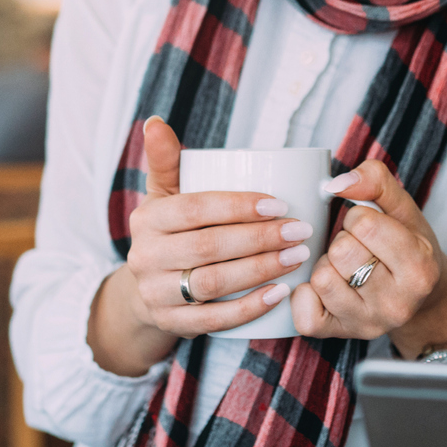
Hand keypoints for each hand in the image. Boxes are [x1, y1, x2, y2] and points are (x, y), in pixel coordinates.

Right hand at [91, 117, 314, 370]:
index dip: (238, 206)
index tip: (280, 204)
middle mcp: (145, 257)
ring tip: (297, 258)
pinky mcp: (172, 324)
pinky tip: (279, 294)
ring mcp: (157, 294)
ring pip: (212, 283)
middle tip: (300, 231)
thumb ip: (166, 160)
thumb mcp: (164, 196)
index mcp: (148, 219)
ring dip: (259, 270)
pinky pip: (213, 320)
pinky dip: (248, 307)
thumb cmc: (170, 233)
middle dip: (259, 239)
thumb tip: (155, 121)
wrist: (147, 290)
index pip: (194, 209)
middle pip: (207, 247)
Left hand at [290, 159, 446, 357]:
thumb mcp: (404, 209)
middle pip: (341, 251)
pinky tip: (327, 288)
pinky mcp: (340, 335)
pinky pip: (304, 311)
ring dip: (328, 264)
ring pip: (322, 277)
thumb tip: (336, 183)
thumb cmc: (408, 248)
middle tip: (361, 250)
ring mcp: (368, 324)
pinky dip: (307, 294)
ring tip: (347, 268)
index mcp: (420, 269)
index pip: (365, 224)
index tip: (371, 228)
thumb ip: (376, 181)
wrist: (417, 300)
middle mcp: (397, 303)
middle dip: (343, 240)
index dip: (359, 217)